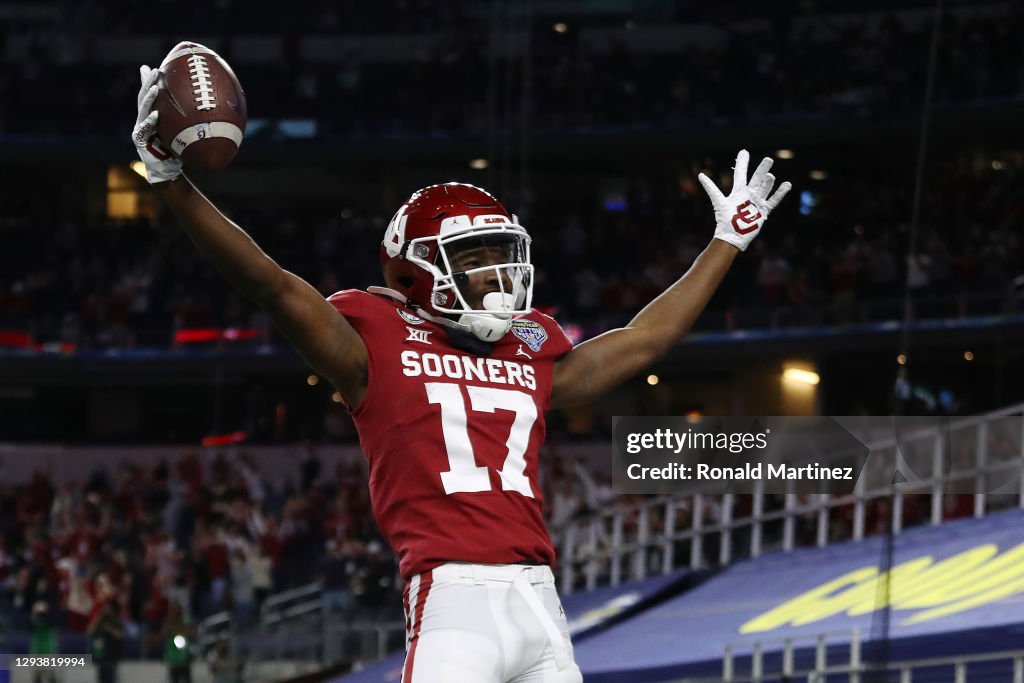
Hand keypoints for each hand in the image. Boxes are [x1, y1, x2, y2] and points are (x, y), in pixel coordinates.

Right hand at [131, 65, 181, 183]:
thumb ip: (188, 122)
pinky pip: (145, 128)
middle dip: (147, 83)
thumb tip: (210, 111)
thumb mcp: (183, 134)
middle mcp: (143, 120)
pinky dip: (150, 120)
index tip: (150, 67)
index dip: (149, 81)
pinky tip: (156, 114)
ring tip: (154, 88)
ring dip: (148, 98)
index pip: (150, 95)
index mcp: (152, 116)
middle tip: (153, 70)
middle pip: (143, 97)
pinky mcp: (139, 140)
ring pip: (142, 110)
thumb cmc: (177, 152)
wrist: (168, 171)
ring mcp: (139, 129)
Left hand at [698, 149, 790, 251]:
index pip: (740, 173)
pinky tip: (787, 184)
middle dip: (761, 169)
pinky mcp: (763, 211)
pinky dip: (779, 193)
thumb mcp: (719, 201)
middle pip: (756, 178)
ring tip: (770, 175)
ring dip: (768, 182)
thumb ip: (711, 188)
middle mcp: (748, 194)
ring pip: (765, 188)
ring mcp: (757, 202)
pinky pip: (773, 200)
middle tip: (768, 159)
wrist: (732, 236)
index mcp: (738, 191)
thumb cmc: (724, 220)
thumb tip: (700, 175)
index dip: (742, 163)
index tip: (744, 151)